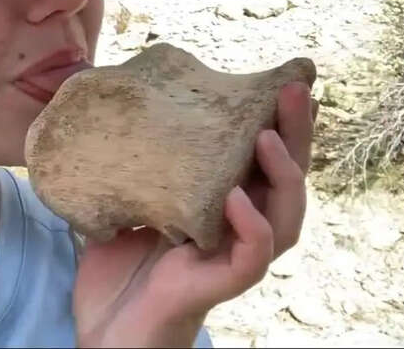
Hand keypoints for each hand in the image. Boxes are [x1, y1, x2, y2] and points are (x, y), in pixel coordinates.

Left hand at [72, 82, 316, 347]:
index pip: (264, 158)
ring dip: (284, 175)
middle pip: (287, 178)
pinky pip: (253, 257)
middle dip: (296, 132)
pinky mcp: (223, 284)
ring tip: (266, 138)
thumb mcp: (130, 199)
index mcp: (225, 202)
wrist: (107, 327)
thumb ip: (137, 162)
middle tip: (294, 89)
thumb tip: (117, 106)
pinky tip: (239, 199)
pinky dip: (253, 227)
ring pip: (286, 217)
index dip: (281, 121)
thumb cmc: (121, 266)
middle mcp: (242, 226)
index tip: (284, 79)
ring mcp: (236, 255)